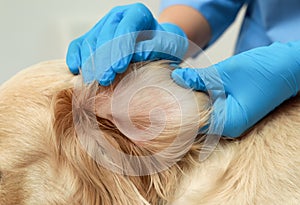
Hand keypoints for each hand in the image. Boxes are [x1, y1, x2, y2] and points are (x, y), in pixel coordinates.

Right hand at [66, 3, 187, 84]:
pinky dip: (75, 56)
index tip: (118, 69)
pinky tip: (75, 70)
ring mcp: (103, 24)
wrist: (158, 43)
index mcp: (137, 13)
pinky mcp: (93, 36)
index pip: (125, 29)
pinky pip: (79, 44)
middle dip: (103, 60)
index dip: (120, 49)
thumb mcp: (168, 46)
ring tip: (91, 82)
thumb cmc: (164, 45)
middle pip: (105, 36)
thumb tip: (136, 54)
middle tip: (104, 80)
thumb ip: (154, 48)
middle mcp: (118, 16)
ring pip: (90, 41)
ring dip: (89, 63)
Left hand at [172, 41, 299, 137]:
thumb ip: (199, 78)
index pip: (194, 124)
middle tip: (164, 92)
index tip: (161, 101)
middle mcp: (230, 126)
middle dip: (182, 105)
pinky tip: (192, 87)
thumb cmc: (265, 71)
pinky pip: (212, 108)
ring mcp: (233, 120)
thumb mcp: (226, 72)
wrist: (289, 66)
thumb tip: (176, 79)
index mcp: (228, 122)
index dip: (176, 111)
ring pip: (204, 113)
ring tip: (174, 89)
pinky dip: (203, 98)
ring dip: (192, 100)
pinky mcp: (234, 110)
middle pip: (197, 120)